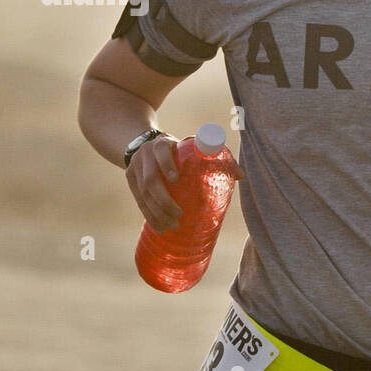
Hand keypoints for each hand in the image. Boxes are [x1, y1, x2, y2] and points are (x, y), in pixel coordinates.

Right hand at [125, 134, 245, 233]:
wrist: (147, 145)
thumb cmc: (180, 150)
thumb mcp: (192, 149)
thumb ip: (216, 159)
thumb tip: (241, 176)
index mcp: (163, 143)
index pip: (162, 152)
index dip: (167, 165)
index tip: (176, 178)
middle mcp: (145, 154)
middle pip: (151, 180)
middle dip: (164, 201)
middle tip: (179, 215)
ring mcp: (134, 167)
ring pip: (143, 193)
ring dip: (156, 213)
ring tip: (171, 226)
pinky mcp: (129, 179)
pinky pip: (138, 200)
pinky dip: (148, 215)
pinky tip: (159, 227)